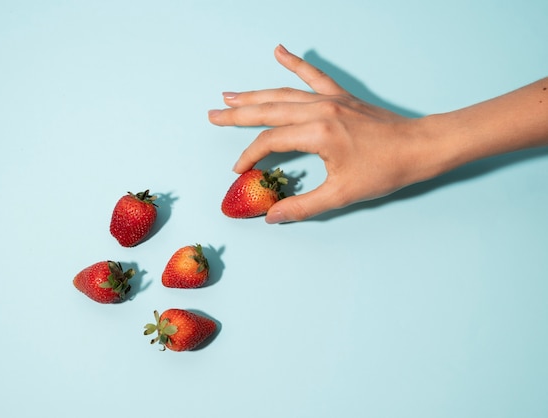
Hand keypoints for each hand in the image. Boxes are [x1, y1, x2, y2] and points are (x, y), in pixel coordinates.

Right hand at [208, 45, 434, 222]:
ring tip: (229, 95)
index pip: (270, 141)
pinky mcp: (340, 96)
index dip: (250, 156)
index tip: (239, 170)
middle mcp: (319, 111)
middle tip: (212, 115)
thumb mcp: (342, 194)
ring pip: (283, 93)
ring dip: (254, 94)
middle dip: (237, 115)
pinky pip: (313, 75)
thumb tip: (272, 217)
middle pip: (268, 110)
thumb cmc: (385, 171)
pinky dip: (295, 63)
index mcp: (317, 134)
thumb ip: (303, 206)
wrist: (419, 147)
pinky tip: (279, 51)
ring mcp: (329, 99)